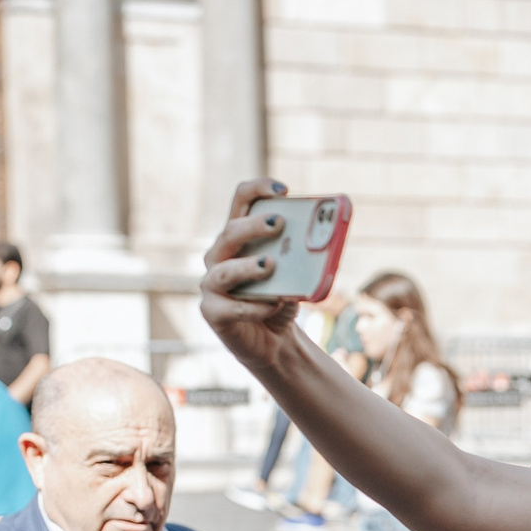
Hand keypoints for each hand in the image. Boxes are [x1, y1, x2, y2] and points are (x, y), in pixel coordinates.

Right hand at [199, 179, 305, 363]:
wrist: (273, 342)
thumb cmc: (281, 300)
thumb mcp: (295, 277)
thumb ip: (301, 262)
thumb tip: (319, 251)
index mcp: (239, 238)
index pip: (241, 201)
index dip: (258, 189)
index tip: (283, 189)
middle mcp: (219, 256)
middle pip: (230, 232)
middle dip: (254, 226)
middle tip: (279, 223)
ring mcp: (211, 284)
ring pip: (223, 271)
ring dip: (248, 267)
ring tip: (271, 265)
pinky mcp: (213, 313)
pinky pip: (231, 308)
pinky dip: (255, 306)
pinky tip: (273, 305)